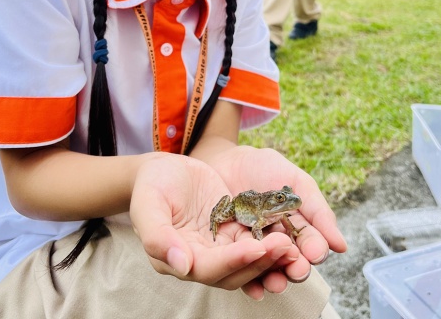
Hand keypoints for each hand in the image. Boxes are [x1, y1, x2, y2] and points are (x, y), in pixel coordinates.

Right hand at [129, 154, 298, 299]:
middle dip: (260, 261)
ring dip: (270, 256)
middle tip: (285, 247)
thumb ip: (157, 237)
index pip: (209, 269)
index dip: (233, 261)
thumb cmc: (150, 185)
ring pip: (248, 259)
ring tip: (293, 245)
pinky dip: (270, 239)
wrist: (163, 168)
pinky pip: (253, 237)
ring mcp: (217, 244)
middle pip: (234, 270)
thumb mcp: (147, 205)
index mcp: (176, 259)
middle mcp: (200, 258)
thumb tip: (182, 266)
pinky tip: (288, 231)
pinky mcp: (231, 228)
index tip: (256, 249)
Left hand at [209, 146, 346, 292]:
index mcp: (298, 226)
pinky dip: (249, 281)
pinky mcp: (233, 251)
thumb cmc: (264, 167)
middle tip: (297, 267)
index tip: (316, 252)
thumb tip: (341, 246)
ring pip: (268, 269)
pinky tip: (255, 288)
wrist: (227, 160)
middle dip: (296, 267)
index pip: (311, 244)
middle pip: (291, 261)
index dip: (315, 250)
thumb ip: (318, 211)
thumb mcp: (297, 182)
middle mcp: (279, 241)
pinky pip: (242, 269)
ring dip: (275, 278)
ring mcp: (256, 247)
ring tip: (276, 280)